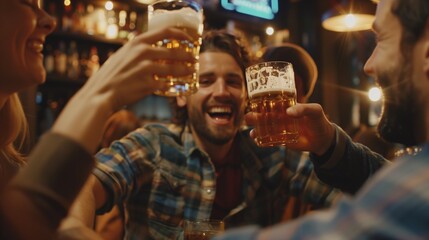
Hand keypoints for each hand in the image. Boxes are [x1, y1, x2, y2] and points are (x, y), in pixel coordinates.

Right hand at [52, 27, 195, 152]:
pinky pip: (168, 84)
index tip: (190, 39)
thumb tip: (152, 47)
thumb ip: (138, 50)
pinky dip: (176, 85)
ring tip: (192, 71)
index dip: (182, 34)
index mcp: (138, 42)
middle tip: (194, 59)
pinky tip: (180, 86)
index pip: (166, 31)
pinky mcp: (148, 85)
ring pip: (175, 68)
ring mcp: (146, 69)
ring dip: (186, 70)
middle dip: (188, 56)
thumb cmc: (111, 75)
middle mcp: (143, 53)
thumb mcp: (123, 55)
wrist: (101, 94)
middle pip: (175, 51)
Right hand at [245, 103, 335, 155]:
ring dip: (255, 129)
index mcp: (285, 106)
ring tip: (251, 131)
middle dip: (254, 116)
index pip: (271, 102)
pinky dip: (261, 140)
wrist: (323, 139)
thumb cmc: (319, 120)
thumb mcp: (315, 110)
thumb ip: (303, 108)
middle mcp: (280, 117)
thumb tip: (288, 112)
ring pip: (263, 128)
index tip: (254, 102)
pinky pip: (268, 140)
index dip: (261, 101)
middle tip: (248, 117)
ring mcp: (279, 128)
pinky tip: (256, 140)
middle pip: (263, 115)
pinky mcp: (281, 140)